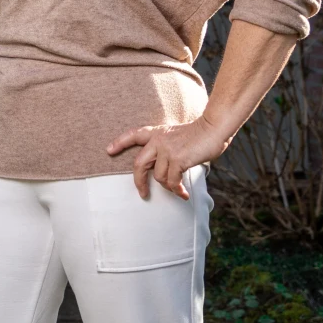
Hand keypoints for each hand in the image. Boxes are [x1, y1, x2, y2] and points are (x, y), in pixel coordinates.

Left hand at [105, 118, 229, 200]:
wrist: (213, 128)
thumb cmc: (199, 134)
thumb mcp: (176, 137)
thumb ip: (166, 148)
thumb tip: (162, 171)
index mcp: (156, 132)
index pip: (133, 135)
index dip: (120, 143)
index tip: (109, 150)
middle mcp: (158, 140)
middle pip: (139, 164)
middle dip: (139, 182)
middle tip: (143, 194)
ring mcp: (166, 149)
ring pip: (158, 177)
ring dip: (169, 187)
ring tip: (178, 190)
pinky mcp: (177, 159)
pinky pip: (172, 181)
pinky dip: (177, 190)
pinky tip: (183, 193)